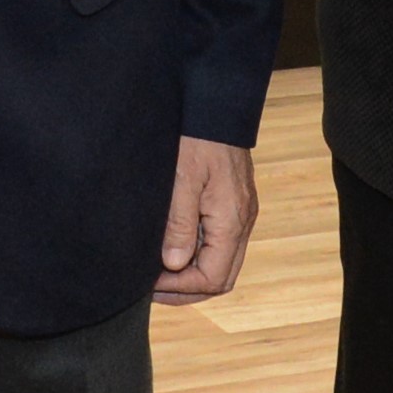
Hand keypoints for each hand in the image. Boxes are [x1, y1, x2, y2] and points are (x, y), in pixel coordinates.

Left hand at [155, 137, 258, 305]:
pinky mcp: (234, 204)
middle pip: (221, 278)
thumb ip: (179, 224)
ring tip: (158, 271)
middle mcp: (242, 222)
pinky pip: (220, 244)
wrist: (218, 103)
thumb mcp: (182, 178)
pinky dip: (198, 255)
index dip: (180, 288)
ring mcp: (240, 214)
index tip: (150, 282)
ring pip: (222, 263)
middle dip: (186, 289)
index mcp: (232, 221)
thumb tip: (173, 264)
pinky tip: (173, 247)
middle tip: (151, 287)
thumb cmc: (198, 137)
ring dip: (191, 274)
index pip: (212, 278)